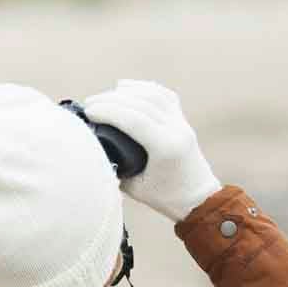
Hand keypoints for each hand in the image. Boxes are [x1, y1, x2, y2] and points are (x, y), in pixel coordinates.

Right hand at [80, 80, 221, 221]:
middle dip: (111, 99)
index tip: (88, 112)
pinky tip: (126, 87)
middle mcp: (177, 130)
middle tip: (89, 103)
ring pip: (152, 94)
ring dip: (125, 92)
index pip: (134, 119)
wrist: (199, 198)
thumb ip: (115, 168)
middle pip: (141, 103)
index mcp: (166, 148)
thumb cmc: (166, 198)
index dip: (108, 111)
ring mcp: (182, 122)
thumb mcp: (135, 188)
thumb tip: (93, 150)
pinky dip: (143, 88)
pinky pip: (163, 95)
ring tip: (103, 97)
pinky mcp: (183, 120)